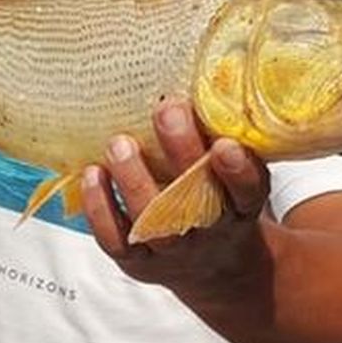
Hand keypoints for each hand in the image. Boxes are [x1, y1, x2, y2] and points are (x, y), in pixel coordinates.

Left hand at [81, 99, 273, 298]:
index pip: (249, 191)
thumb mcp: (237, 177)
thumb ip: (223, 140)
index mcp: (242, 207)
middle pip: (198, 200)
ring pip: (152, 222)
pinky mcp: (139, 262)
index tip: (226, 143)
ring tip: (119, 143)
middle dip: (182, 153)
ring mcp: (173, 250)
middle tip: (167, 110)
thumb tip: (198, 76)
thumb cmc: (221, 201)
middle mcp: (211, 230)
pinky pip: (115, 240)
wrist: (215, 266)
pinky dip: (100, 208)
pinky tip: (92, 174)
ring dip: (134, 179)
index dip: (237, 170)